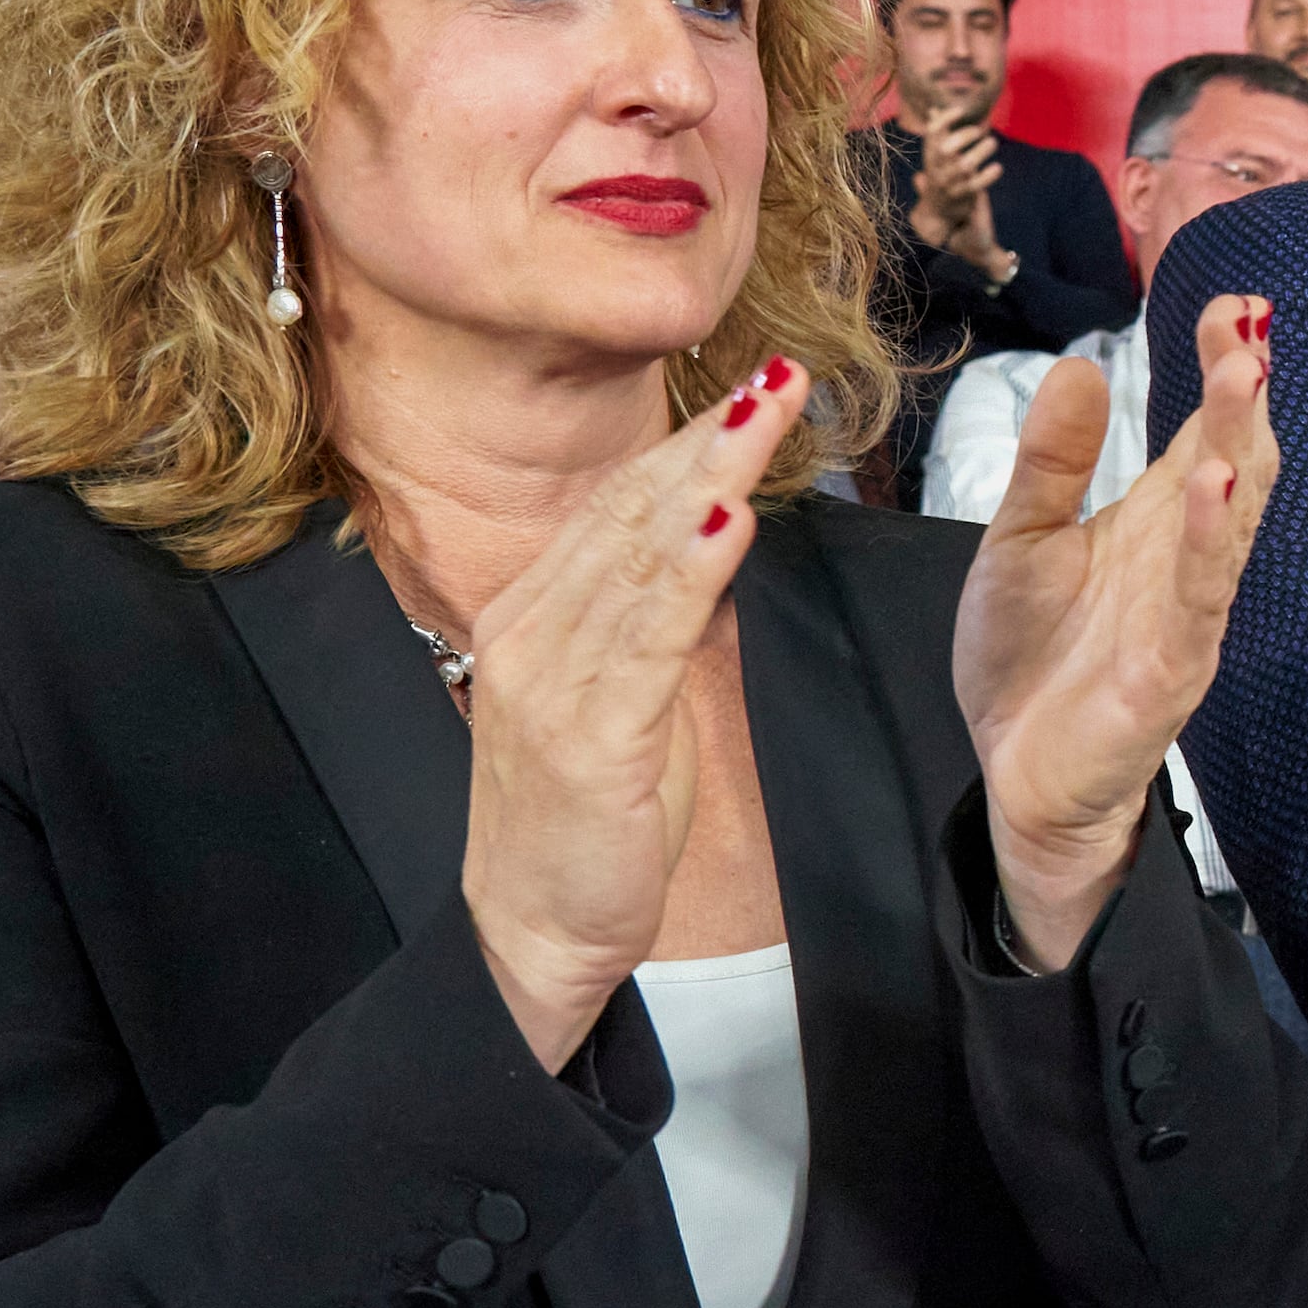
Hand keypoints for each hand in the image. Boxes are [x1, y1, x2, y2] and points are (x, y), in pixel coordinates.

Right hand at [453, 360, 806, 1067]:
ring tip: (764, 416)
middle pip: (627, 513)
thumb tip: (701, 543)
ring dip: (708, 480)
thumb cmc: (587, 819)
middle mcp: (528, 633)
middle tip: (779, 377)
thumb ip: (645, 622)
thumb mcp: (619, 699)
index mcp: (532, 617)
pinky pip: (645, 640)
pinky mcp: (585, 737)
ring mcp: (549, 682)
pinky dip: (688, 574)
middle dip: (708, 440)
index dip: (685, 445)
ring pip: (637, 558)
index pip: (614, 507)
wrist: (534, 930)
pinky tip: (725, 522)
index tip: (753, 390)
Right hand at [913, 112, 1005, 266]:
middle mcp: (936, 171)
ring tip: (992, 143)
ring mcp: (949, 186)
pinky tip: (997, 168)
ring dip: (981, 152)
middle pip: (946, 148)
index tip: (961, 110)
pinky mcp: (963, 199)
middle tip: (981, 131)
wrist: (939, 216)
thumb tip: (935, 109)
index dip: (945, 120)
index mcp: (929, 157)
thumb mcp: (937, 158)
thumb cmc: (942, 179)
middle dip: (965, 136)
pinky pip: (976, 186)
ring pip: (964, 166)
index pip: (931, 134)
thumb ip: (938, 135)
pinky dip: (988, 175)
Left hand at [954, 295, 1280, 969]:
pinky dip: (1210, 542)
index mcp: (1157, 520)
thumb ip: (1053, 460)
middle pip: (1236, 459)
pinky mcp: (1172, 670)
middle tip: (1251, 322)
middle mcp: (1188, 558)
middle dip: (1245, 391)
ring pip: (1232, 517)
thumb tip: (1079, 364)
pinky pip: (1201, 599)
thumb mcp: (1021, 536)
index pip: (1206, 428)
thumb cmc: (1029, 659)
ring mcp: (1188, 613)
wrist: (1015, 774)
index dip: (1223, 366)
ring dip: (1239, 443)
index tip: (1235, 301)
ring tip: (1245, 373)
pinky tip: (1213, 487)